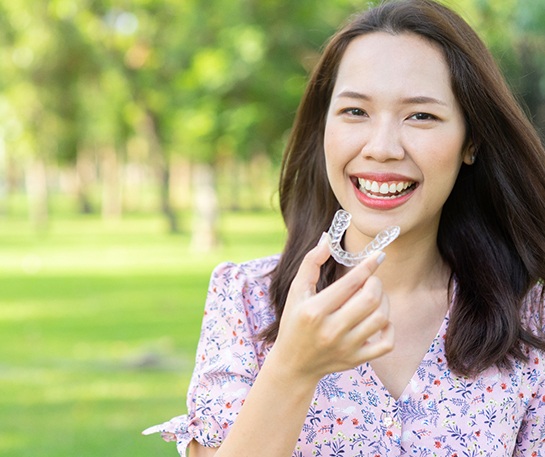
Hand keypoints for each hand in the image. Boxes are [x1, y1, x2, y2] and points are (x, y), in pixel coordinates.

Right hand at [269, 234, 394, 384]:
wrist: (293, 364)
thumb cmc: (294, 322)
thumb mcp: (296, 291)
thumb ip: (311, 263)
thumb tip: (327, 239)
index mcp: (314, 311)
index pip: (350, 283)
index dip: (368, 265)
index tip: (379, 255)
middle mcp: (331, 330)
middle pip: (370, 299)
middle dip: (375, 283)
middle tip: (370, 280)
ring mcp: (346, 347)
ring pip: (381, 318)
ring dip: (383, 301)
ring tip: (373, 297)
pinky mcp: (356, 360)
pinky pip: (386, 343)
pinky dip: (389, 328)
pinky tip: (379, 320)